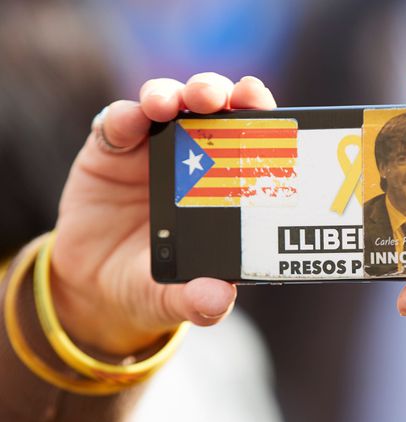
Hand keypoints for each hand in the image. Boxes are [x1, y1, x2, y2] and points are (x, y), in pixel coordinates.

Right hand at [50, 73, 275, 355]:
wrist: (95, 288)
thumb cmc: (153, 285)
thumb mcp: (175, 299)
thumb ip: (199, 301)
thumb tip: (218, 299)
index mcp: (225, 185)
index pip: (251, 139)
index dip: (261, 117)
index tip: (266, 109)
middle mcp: (195, 158)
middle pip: (214, 109)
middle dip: (219, 93)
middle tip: (219, 96)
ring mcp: (152, 149)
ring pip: (168, 103)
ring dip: (172, 94)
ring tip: (169, 103)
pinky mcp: (110, 149)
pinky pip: (116, 122)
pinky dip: (123, 115)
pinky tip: (129, 119)